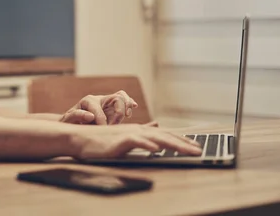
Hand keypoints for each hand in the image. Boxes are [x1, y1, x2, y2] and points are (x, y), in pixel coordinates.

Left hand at [60, 91, 137, 124]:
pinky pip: (125, 101)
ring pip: (122, 97)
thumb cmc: (69, 123)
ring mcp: (107, 103)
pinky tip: (134, 107)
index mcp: (88, 101)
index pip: (99, 109)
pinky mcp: (113, 108)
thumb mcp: (67, 120)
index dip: (101, 121)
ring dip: (126, 106)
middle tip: (113, 126)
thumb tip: (90, 116)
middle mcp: (99, 99)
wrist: (71, 123)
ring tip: (126, 116)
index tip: (101, 130)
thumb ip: (76, 116)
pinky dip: (130, 103)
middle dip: (118, 113)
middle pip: (116, 98)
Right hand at [71, 123, 202, 158]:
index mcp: (139, 131)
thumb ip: (140, 134)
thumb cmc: (100, 141)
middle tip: (200, 150)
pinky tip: (158, 150)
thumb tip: (156, 129)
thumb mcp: (123, 138)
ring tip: (188, 151)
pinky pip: (136, 142)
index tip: (196, 147)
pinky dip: (147, 145)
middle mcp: (137, 130)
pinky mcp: (119, 140)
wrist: (80, 138)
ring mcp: (129, 134)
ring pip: (155, 138)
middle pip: (165, 136)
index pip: (165, 135)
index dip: (181, 140)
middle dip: (184, 143)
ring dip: (173, 144)